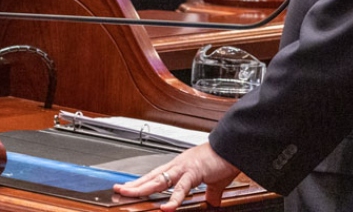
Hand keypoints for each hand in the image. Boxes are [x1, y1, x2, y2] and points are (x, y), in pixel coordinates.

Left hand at [113, 142, 239, 210]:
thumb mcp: (215, 181)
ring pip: (159, 180)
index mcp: (181, 166)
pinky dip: (173, 199)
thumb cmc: (224, 159)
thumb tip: (213, 202)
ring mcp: (184, 168)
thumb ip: (211, 194)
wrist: (233, 147)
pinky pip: (181, 188)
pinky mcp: (194, 172)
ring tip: (129, 193)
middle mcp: (179, 165)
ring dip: (143, 187)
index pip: (157, 176)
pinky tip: (165, 208)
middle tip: (118, 189)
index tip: (129, 187)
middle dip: (135, 184)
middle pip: (152, 177)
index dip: (142, 182)